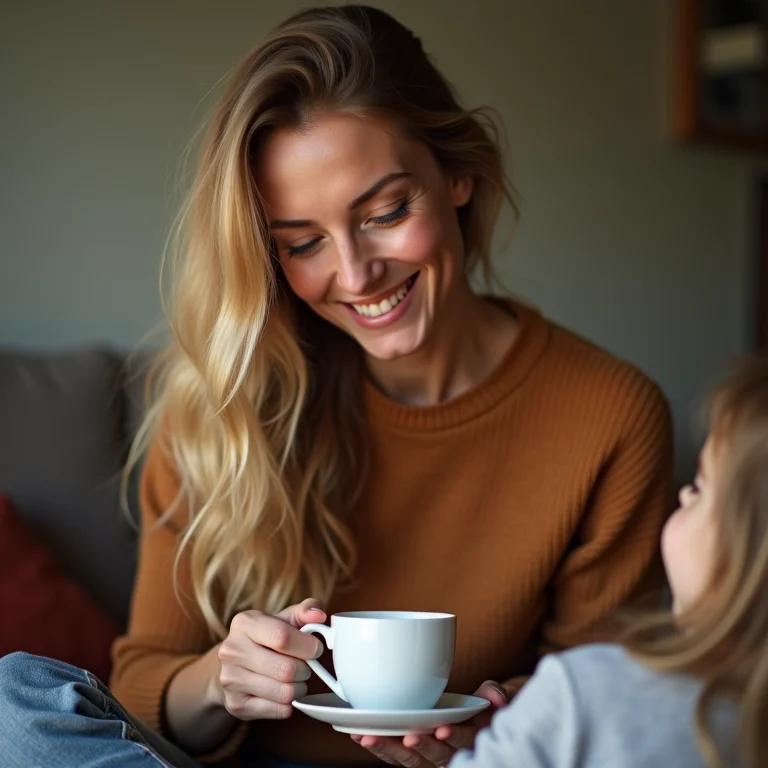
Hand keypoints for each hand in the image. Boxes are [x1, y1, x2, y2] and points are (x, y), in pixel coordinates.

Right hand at [215, 598, 325, 719]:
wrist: (235, 665)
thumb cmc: (267, 638)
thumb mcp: (283, 619)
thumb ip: (305, 612)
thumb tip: (320, 616)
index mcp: (244, 623)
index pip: (283, 637)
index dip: (307, 646)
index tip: (316, 648)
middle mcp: (231, 650)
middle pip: (286, 669)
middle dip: (305, 669)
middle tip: (304, 665)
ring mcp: (230, 680)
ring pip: (285, 693)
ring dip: (299, 687)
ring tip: (294, 678)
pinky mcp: (236, 705)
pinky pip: (280, 710)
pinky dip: (289, 704)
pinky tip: (282, 691)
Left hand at [350, 681, 506, 766]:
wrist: (477, 723)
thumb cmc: (482, 710)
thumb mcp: (494, 700)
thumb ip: (494, 694)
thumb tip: (494, 695)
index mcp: (471, 738)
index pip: (465, 741)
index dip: (455, 737)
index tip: (442, 729)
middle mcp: (450, 752)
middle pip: (434, 756)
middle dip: (418, 747)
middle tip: (405, 738)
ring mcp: (429, 756)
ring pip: (410, 760)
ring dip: (389, 749)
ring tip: (369, 738)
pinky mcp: (411, 755)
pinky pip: (394, 757)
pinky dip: (378, 748)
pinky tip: (358, 735)